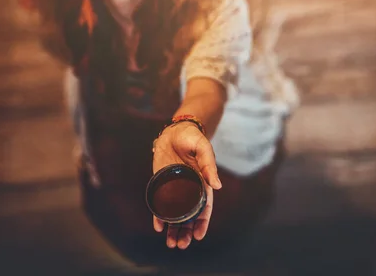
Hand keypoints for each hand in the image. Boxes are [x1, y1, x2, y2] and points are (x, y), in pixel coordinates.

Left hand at [152, 122, 221, 249]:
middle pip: (189, 217)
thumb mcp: (203, 149)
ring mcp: (175, 189)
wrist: (174, 131)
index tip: (198, 236)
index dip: (202, 224)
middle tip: (180, 244)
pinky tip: (158, 227)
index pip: (204, 209)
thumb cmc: (193, 139)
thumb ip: (209, 165)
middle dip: (186, 232)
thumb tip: (217, 185)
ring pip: (175, 214)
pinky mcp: (162, 185)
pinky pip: (161, 204)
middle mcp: (189, 190)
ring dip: (174, 230)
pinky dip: (159, 216)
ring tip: (171, 243)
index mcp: (203, 184)